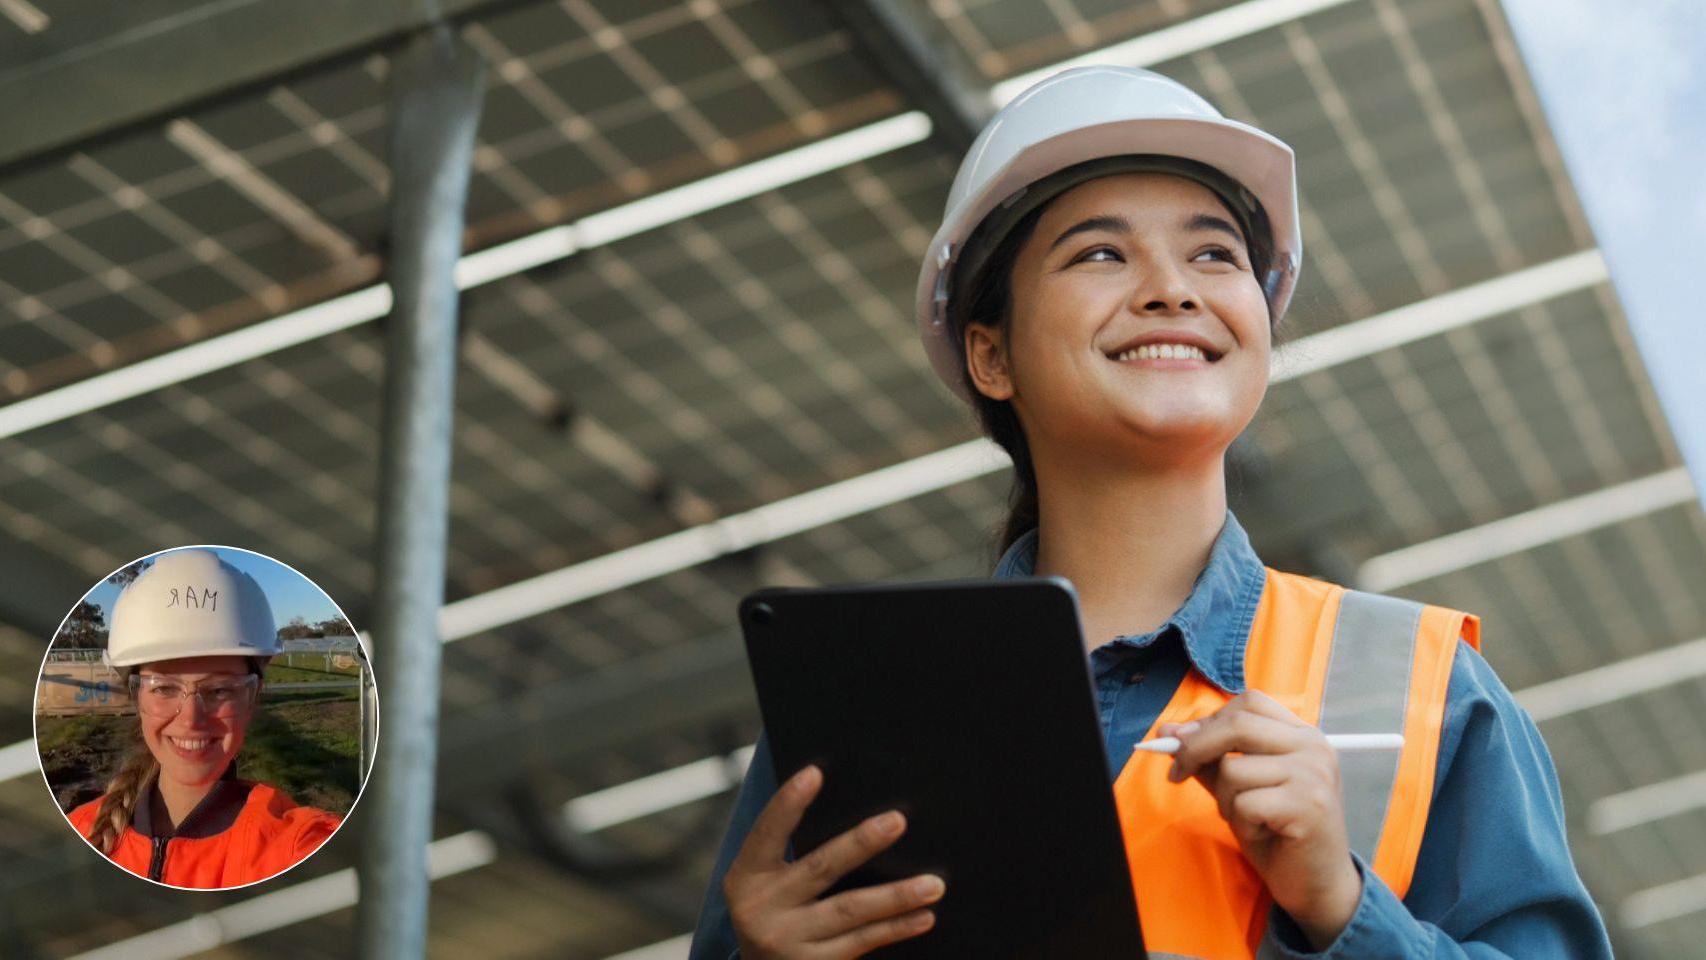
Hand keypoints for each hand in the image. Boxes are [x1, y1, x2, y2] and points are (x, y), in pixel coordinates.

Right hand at [723, 765, 944, 957]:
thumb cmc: (775, 913)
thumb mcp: (766, 885)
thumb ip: (793, 855)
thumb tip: (856, 818)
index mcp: (746, 877)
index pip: (766, 832)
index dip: (788, 802)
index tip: (814, 773)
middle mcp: (762, 908)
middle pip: (820, 868)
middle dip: (861, 843)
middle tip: (897, 821)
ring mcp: (787, 940)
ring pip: (850, 909)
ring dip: (896, 895)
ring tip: (933, 884)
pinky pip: (863, 941)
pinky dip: (895, 928)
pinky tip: (923, 916)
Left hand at [1159, 690, 1361, 949]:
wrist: (1317, 883)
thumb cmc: (1277, 832)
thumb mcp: (1240, 788)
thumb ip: (1209, 758)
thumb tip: (1167, 733)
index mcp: (1302, 735)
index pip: (1249, 703)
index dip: (1208, 720)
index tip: (1181, 742)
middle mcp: (1313, 747)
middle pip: (1237, 724)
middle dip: (1194, 748)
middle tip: (1176, 774)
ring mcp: (1313, 775)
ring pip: (1233, 768)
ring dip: (1225, 800)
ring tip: (1248, 819)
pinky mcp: (1307, 806)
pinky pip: (1244, 803)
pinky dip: (1241, 823)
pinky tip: (1264, 834)